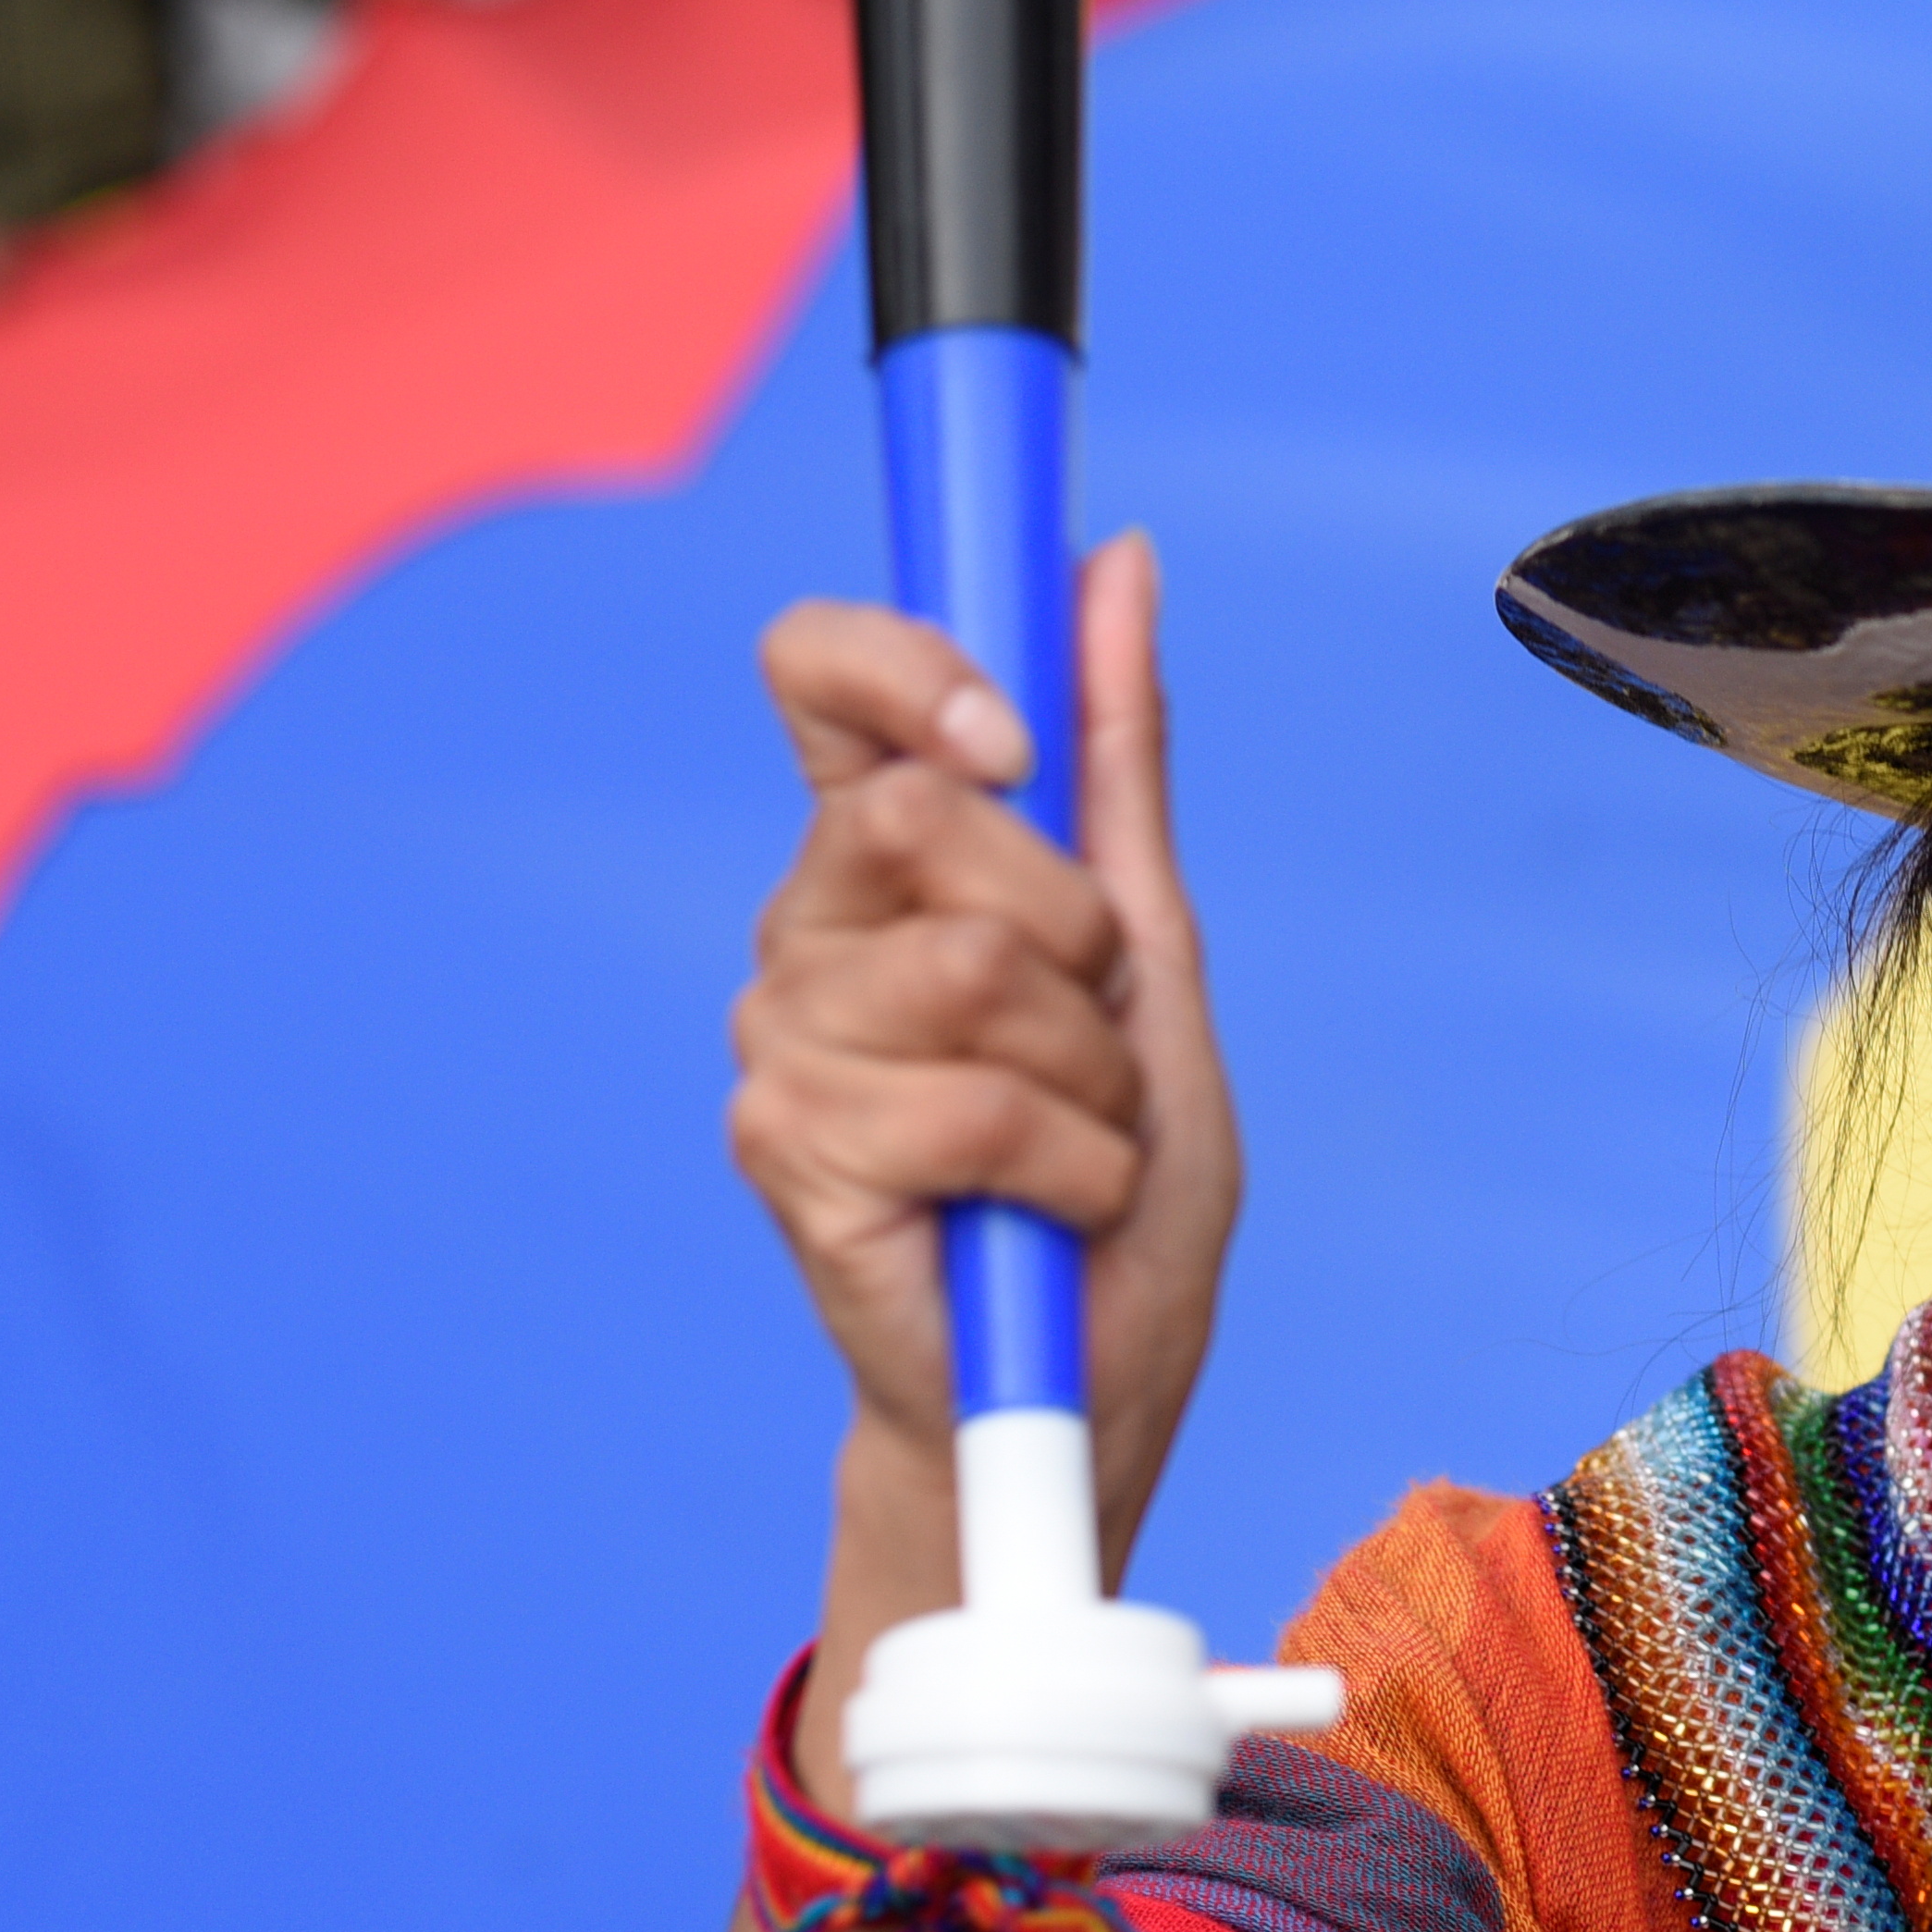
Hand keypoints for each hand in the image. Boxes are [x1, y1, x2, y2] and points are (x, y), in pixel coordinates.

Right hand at [729, 538, 1236, 1560]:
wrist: (1094, 1373)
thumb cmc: (1118, 1168)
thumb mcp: (1150, 946)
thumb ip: (1114, 758)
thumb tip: (1116, 559)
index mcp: (883, 853)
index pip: (819, 670)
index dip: (908, 665)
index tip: (1010, 736)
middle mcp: (807, 923)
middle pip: (933, 814)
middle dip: (1077, 931)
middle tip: (1095, 1034)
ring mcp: (780, 1032)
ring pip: (975, 967)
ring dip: (1090, 1072)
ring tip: (1077, 1141)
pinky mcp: (782, 1143)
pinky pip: (971, 1104)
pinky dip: (1068, 1165)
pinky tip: (1046, 1213)